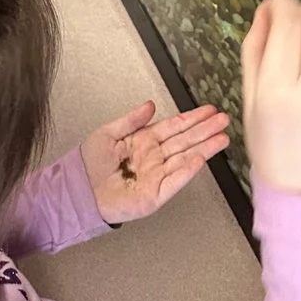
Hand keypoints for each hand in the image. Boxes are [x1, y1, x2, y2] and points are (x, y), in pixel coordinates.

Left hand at [83, 97, 229, 224]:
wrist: (76, 190)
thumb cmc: (87, 165)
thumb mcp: (108, 133)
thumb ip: (131, 120)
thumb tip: (151, 105)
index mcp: (144, 142)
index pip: (175, 126)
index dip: (193, 118)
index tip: (210, 110)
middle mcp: (154, 158)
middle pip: (185, 141)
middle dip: (206, 130)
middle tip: (224, 120)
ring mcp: (156, 177)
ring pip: (185, 159)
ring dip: (205, 148)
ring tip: (222, 137)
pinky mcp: (153, 196)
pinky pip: (174, 181)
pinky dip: (187, 171)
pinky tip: (201, 159)